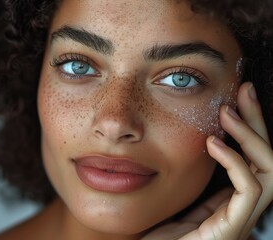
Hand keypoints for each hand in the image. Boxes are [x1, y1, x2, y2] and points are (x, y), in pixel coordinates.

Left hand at [142, 82, 272, 239]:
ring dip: (250, 136)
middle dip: (258, 122)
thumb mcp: (181, 199)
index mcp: (232, 200)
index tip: (237, 99)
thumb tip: (201, 145)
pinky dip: (234, 162)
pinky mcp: (231, 228)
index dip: (250, 128)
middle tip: (244, 91)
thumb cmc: (160, 235)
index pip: (254, 159)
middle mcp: (243, 208)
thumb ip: (196, 181)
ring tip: (227, 113)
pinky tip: (213, 144)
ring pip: (269, 170)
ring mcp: (240, 219)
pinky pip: (248, 190)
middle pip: (268, 159)